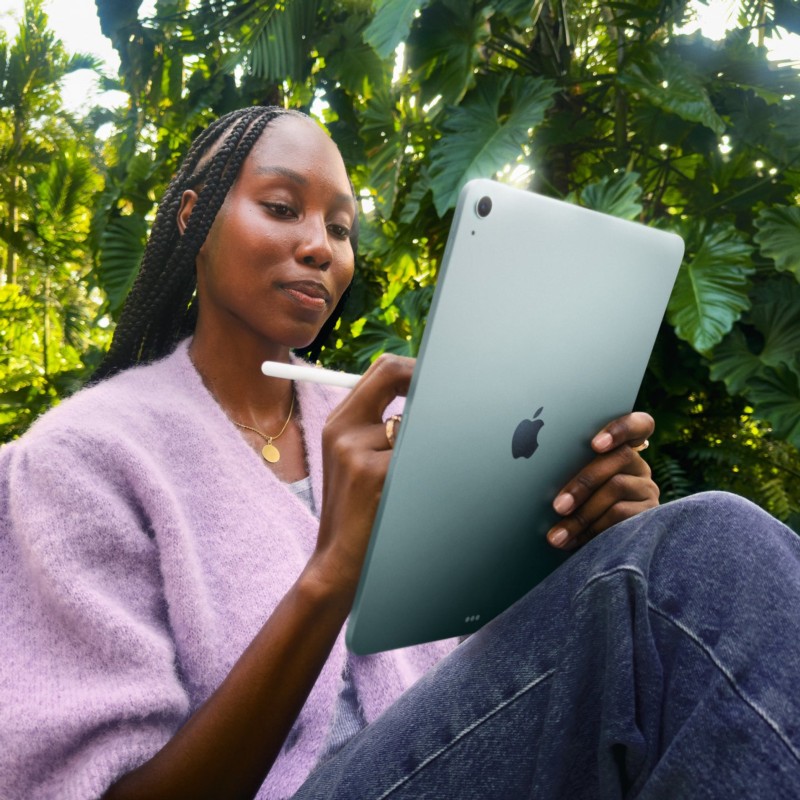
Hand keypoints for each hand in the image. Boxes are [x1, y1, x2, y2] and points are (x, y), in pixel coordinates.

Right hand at [309, 354, 414, 600]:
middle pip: (393, 375)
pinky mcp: (374, 474)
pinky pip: (417, 453)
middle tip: (450, 397)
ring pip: (413, 423)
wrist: (338, 563)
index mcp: (338, 423)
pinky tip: (414, 492)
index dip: (413, 368)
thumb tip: (425, 392)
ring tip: (414, 476)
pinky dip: (426, 469)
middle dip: (426, 382)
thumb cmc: (355, 511)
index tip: (436, 377)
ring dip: (424, 444)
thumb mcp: (351, 461)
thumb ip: (376, 424)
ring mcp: (356, 451)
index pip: (380, 370)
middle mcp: (343, 430)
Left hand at [546, 411, 658, 549]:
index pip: (639, 424)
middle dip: (583, 482)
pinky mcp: (650, 514)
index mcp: (619, 449)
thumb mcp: (571, 483)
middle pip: (619, 457)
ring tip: (558, 534)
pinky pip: (623, 515)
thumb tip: (534, 465)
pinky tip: (574, 541)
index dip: (620, 428)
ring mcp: (646, 488)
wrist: (597, 549)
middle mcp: (638, 465)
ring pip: (617, 486)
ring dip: (583, 513)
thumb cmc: (572, 505)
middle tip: (557, 506)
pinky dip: (594, 529)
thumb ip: (566, 467)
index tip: (595, 444)